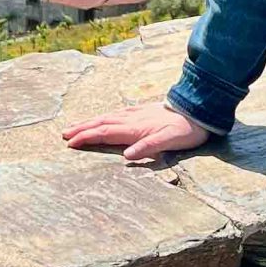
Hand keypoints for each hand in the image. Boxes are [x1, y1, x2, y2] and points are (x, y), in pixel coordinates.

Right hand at [60, 102, 210, 160]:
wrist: (201, 110)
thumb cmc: (187, 130)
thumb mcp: (170, 140)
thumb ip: (149, 147)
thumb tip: (127, 156)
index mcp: (136, 128)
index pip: (105, 133)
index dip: (87, 137)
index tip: (70, 143)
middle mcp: (133, 119)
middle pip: (102, 123)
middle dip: (82, 129)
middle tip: (64, 134)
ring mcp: (138, 114)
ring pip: (109, 117)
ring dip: (91, 122)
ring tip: (77, 126)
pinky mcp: (144, 111)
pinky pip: (118, 114)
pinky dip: (106, 117)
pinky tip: (105, 118)